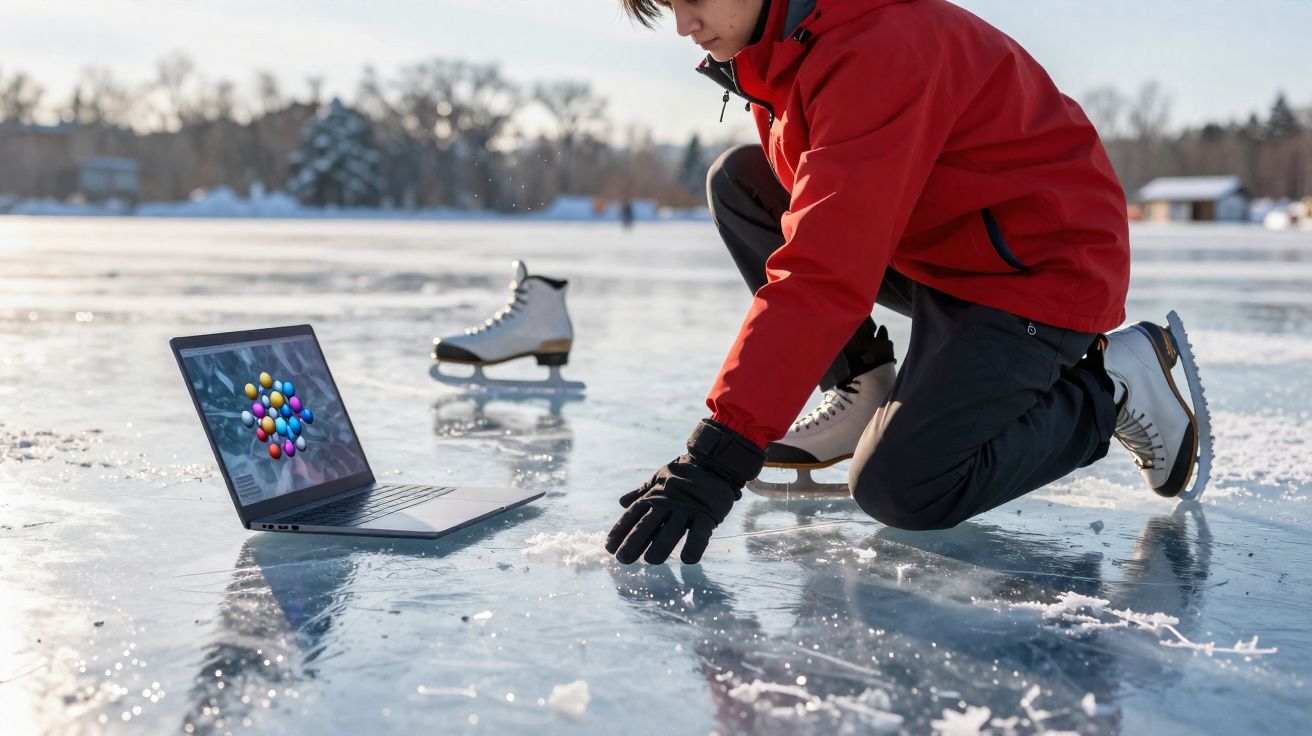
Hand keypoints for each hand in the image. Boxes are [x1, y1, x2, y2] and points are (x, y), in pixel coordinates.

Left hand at [605, 419, 764, 564]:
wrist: (713, 462)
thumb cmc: (684, 474)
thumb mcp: (659, 480)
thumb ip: (642, 493)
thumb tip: (622, 502)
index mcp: (654, 496)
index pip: (633, 515)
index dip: (620, 531)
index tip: (609, 547)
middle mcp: (667, 502)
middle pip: (647, 525)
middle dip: (633, 542)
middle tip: (622, 560)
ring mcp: (687, 508)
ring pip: (671, 530)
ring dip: (660, 546)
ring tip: (650, 561)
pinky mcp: (707, 513)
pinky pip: (700, 533)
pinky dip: (694, 546)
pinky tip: (687, 559)